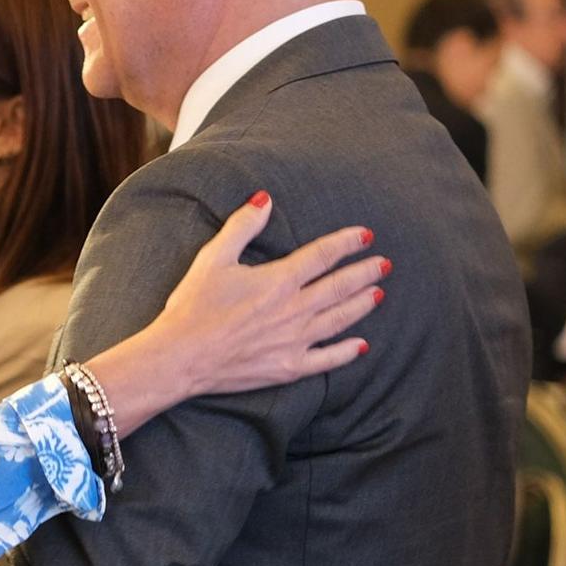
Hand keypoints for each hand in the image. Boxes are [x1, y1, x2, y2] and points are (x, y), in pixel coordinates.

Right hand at [86, 192, 388, 434]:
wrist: (181, 356)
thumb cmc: (192, 306)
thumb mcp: (212, 258)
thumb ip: (242, 226)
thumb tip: (265, 198)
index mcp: (278, 280)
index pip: (323, 255)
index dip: (346, 243)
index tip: (365, 235)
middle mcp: (295, 310)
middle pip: (340, 287)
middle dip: (365, 273)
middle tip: (384, 264)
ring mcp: (295, 341)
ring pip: (340, 319)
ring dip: (361, 305)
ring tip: (378, 294)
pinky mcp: (289, 367)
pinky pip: (327, 360)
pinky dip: (347, 352)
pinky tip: (361, 345)